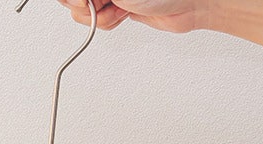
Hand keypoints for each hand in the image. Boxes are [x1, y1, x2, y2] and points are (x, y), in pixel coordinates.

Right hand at [55, 0, 203, 32]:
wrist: (188, 3)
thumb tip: (74, 0)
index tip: (84, 1)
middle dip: (87, 6)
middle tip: (107, 1)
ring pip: (82, 13)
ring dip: (101, 16)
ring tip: (120, 8)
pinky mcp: (115, 8)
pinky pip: (98, 23)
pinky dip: (109, 23)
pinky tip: (124, 14)